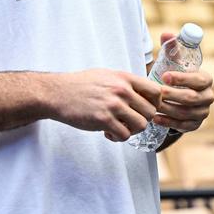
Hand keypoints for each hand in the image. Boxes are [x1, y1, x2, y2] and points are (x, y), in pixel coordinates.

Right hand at [47, 69, 161, 141]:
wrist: (58, 93)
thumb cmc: (81, 84)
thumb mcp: (107, 75)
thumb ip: (126, 83)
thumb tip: (144, 93)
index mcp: (124, 78)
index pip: (156, 91)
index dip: (154, 103)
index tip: (144, 109)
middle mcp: (122, 90)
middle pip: (151, 112)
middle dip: (142, 119)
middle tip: (129, 121)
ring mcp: (113, 105)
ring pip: (141, 125)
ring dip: (132, 130)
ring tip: (119, 127)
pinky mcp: (103, 120)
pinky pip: (124, 135)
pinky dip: (118, 137)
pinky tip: (108, 132)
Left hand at [151, 32, 213, 133]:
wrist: (177, 96)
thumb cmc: (175, 75)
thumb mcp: (173, 62)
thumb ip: (171, 47)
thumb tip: (166, 34)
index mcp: (206, 79)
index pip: (197, 79)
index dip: (181, 79)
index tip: (164, 76)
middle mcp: (208, 96)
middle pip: (191, 98)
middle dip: (173, 95)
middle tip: (158, 92)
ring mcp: (203, 112)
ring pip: (186, 112)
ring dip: (169, 109)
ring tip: (153, 105)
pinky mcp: (195, 124)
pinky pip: (183, 125)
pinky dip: (169, 122)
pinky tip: (156, 118)